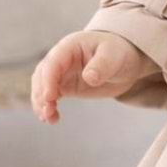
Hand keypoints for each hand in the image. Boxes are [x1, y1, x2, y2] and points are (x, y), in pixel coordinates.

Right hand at [31, 31, 153, 122]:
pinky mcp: (65, 86)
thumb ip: (102, 64)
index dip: (48, 79)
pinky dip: (48, 108)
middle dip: (41, 93)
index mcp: (70, 47)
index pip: (53, 63)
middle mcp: (60, 59)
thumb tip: (89, 77)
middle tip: (48, 112)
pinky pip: (50, 97)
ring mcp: (61, 73)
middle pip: (42, 75)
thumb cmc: (119, 52)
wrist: (125, 61)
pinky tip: (52, 119)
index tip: (49, 97)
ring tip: (49, 119)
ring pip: (42, 87)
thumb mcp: (114, 56)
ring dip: (41, 103)